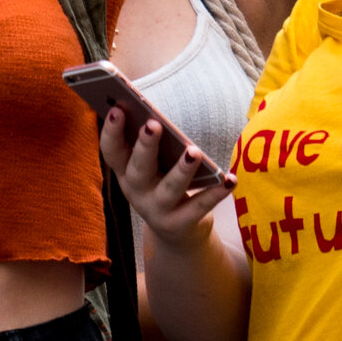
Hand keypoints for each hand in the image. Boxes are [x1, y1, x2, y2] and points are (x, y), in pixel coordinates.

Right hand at [98, 106, 231, 248]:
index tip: (117, 109)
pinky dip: (216, 193)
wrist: (176, 231)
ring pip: (169, 189)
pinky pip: (200, 206)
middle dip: (145, 146)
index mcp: (125, 172)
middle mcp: (136, 192)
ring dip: (182, 170)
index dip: (111, 132)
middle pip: (138, 169)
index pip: (111, 152)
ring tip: (193, 152)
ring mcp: (157, 210)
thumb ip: (148, 145)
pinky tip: (229, 179)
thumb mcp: (149, 167)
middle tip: (153, 125)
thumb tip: (153, 113)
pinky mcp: (181, 224)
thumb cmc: (161, 183)